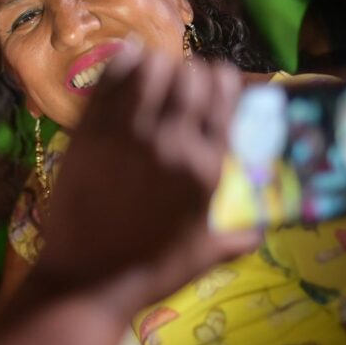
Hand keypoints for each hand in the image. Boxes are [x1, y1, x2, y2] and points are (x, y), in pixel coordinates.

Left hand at [37, 45, 259, 316]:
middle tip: (179, 83)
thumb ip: (234, 238)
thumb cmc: (148, 271)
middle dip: (188, 72)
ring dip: (155, 66)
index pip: (223, 96)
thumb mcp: (203, 255)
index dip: (220, 80)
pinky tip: (124, 66)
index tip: (213, 84)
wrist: (86, 279)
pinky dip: (120, 65)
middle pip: (188, 75)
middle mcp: (170, 141)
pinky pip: (107, 80)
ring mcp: (124, 133)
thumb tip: (259, 233)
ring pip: (149, 69)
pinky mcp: (86, 132)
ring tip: (152, 75)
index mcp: (205, 167)